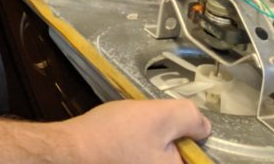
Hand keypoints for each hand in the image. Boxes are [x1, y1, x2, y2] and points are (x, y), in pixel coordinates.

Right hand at [61, 99, 210, 163]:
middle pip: (177, 158)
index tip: (180, 129)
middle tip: (150, 128)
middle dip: (169, 142)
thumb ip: (190, 118)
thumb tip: (204, 128)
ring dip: (151, 145)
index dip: (194, 142)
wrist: (69, 151)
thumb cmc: (114, 136)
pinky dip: (137, 150)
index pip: (200, 159)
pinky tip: (123, 141)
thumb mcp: (159, 116)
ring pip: (157, 157)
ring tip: (132, 132)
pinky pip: (141, 158)